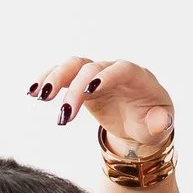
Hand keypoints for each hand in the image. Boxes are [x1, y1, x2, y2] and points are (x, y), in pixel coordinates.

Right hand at [27, 52, 173, 159]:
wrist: (138, 123)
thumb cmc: (151, 122)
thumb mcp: (159, 127)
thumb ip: (160, 123)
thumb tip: (160, 122)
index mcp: (138, 77)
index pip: (121, 69)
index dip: (106, 76)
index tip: (90, 91)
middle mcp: (114, 71)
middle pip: (91, 68)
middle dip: (75, 87)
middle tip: (64, 113)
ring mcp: (96, 75)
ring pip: (72, 66)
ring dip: (54, 78)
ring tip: (39, 96)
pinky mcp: (81, 83)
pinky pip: (62, 76)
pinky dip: (46, 80)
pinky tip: (32, 92)